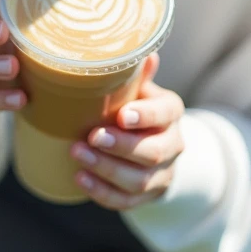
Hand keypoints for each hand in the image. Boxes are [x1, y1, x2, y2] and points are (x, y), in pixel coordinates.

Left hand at [69, 53, 185, 209]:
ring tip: (77, 155)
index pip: (164, 114)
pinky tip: (81, 179)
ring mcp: (163, 173)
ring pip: (139, 179)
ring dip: (106, 169)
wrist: (155, 145)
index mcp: (171, 112)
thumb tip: (140, 50)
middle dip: (121, 146)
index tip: (121, 115)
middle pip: (153, 152)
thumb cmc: (139, 108)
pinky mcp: (148, 196)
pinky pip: (127, 201)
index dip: (145, 116)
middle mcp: (173, 144)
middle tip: (92, 137)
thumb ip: (135, 74)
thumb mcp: (140, 88)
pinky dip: (103, 193)